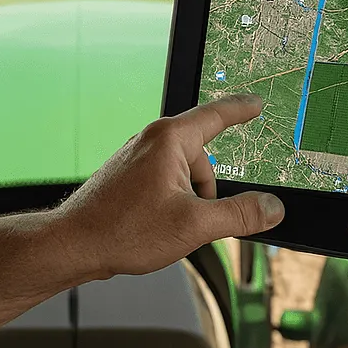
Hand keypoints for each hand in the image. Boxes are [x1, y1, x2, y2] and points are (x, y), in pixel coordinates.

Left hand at [55, 94, 285, 278]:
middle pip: (203, 159)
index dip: (241, 110)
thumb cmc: (124, 230)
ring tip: (167, 228)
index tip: (257, 103)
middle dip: (209, 192)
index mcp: (170, 139)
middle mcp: (152, 140)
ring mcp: (137, 157)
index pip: (216, 115)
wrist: (74, 244)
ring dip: (190, 201)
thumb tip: (273, 208)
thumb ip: (239, 214)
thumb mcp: (195, 225)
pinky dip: (173, 203)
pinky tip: (156, 227)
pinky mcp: (129, 175)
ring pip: (184, 175)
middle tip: (196, 221)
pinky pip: (166, 183)